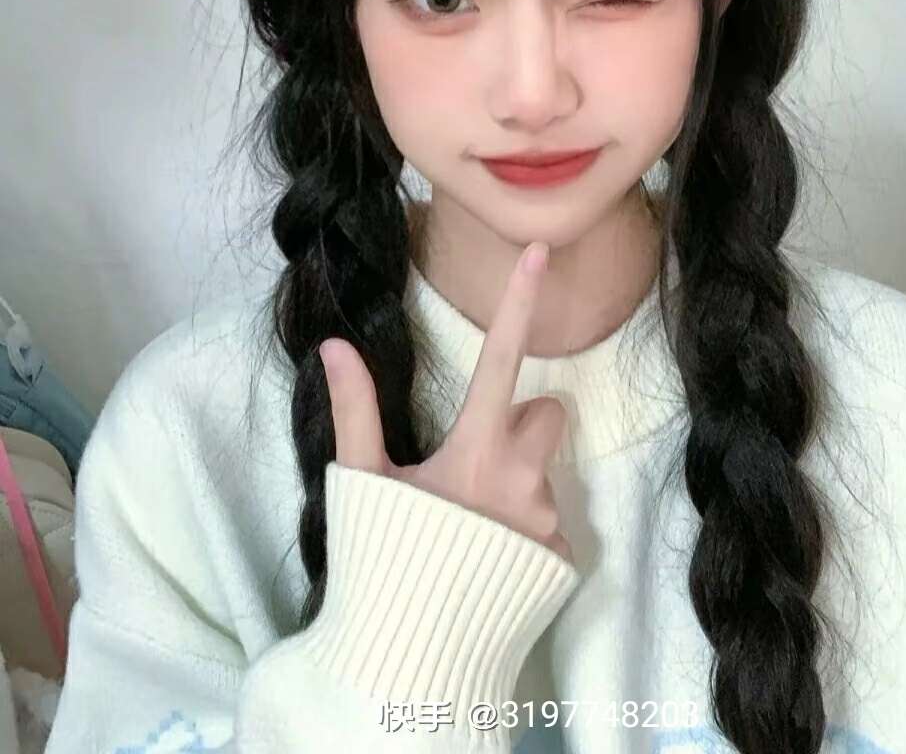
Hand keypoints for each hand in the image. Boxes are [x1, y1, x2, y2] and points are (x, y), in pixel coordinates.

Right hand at [320, 241, 573, 564]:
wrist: (411, 661)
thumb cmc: (379, 562)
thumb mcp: (361, 482)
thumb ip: (356, 409)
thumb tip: (334, 345)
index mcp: (475, 450)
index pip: (501, 359)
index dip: (519, 301)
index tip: (540, 251)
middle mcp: (524, 478)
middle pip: (549, 414)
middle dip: (524, 423)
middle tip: (477, 461)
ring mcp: (549, 521)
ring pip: (548, 472)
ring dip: (521, 483)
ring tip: (475, 526)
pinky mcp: (564, 560)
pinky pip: (553, 523)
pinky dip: (527, 531)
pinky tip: (492, 559)